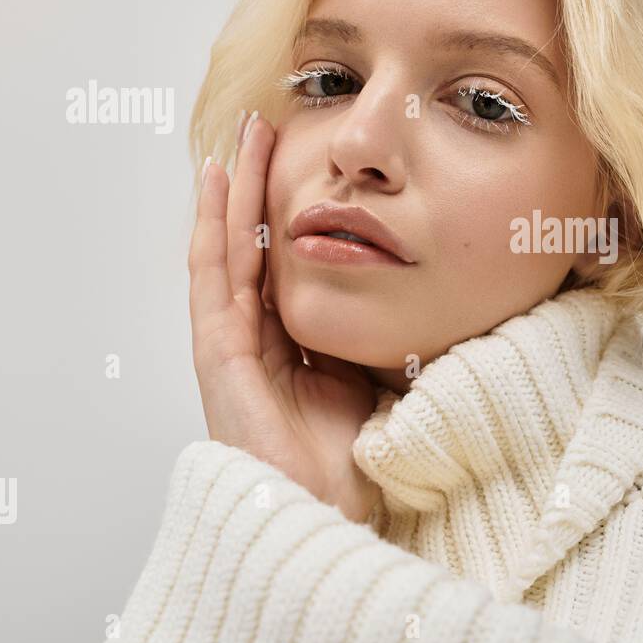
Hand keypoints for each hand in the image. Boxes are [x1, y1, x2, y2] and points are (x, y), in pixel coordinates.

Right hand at [187, 111, 381, 524]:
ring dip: (237, 189)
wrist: (327, 516)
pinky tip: (219, 179)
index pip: (290, 264)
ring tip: (247, 133)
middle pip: (257, 246)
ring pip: (231, 248)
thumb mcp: (378, 379)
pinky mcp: (217, 351)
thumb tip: (429, 296)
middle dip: (264, 186)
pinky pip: (213, 274)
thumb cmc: (354, 463)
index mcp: (294, 347)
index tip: (313, 164)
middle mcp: (258, 340)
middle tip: (273, 126)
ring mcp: (231, 344)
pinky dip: (213, 224)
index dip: (296, 212)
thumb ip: (384, 337)